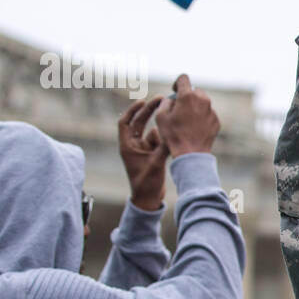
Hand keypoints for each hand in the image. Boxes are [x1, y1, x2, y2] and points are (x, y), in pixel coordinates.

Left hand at [117, 96, 167, 210]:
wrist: (148, 199)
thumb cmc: (146, 184)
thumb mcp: (155, 164)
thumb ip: (162, 147)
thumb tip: (170, 132)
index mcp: (127, 146)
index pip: (125, 122)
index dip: (132, 109)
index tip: (143, 100)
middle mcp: (133, 146)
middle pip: (138, 122)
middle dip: (149, 111)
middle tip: (161, 99)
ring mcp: (142, 150)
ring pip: (151, 131)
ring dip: (160, 126)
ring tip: (171, 120)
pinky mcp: (151, 154)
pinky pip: (158, 140)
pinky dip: (164, 137)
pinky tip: (174, 137)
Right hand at [155, 74, 219, 157]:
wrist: (191, 153)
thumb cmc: (173, 135)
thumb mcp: (160, 116)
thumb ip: (166, 102)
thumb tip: (172, 99)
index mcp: (187, 96)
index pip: (183, 78)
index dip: (177, 83)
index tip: (174, 91)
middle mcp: (202, 100)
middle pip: (195, 91)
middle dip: (187, 97)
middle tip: (180, 109)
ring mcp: (211, 111)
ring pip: (203, 103)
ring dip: (195, 107)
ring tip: (187, 121)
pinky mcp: (216, 120)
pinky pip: (208, 114)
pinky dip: (202, 118)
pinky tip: (195, 129)